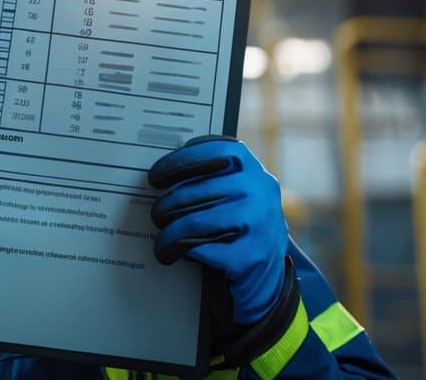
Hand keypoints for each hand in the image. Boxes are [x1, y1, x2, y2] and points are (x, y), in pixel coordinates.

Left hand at [147, 136, 288, 328]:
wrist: (270, 274)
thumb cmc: (243, 226)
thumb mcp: (238, 194)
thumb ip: (213, 178)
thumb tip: (165, 174)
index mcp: (254, 170)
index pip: (214, 152)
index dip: (180, 161)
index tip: (157, 174)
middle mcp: (261, 191)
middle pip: (198, 190)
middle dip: (167, 204)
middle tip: (156, 214)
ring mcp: (260, 224)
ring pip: (196, 221)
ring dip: (170, 232)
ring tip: (162, 239)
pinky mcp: (250, 256)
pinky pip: (202, 248)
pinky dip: (185, 250)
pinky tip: (181, 252)